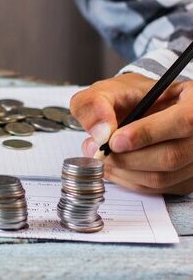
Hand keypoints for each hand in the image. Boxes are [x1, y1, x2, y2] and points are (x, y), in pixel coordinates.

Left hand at [70, 73, 192, 194]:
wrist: (137, 110)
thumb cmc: (128, 98)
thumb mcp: (107, 90)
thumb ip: (96, 104)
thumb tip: (100, 132)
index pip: (183, 121)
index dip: (147, 133)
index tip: (114, 141)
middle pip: (172, 156)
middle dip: (127, 158)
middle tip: (99, 152)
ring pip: (163, 177)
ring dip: (124, 171)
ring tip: (102, 157)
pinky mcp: (186, 178)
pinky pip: (158, 188)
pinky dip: (130, 180)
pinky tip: (114, 167)